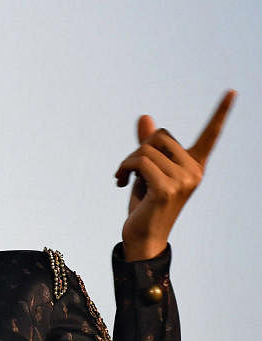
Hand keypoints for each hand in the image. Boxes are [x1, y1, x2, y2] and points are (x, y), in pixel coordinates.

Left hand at [115, 90, 236, 260]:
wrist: (142, 237)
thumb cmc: (145, 204)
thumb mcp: (146, 171)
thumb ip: (147, 145)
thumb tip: (144, 116)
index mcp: (194, 165)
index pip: (210, 135)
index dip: (220, 113)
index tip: (231, 91)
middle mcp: (194, 171)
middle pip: (160, 135)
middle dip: (138, 149)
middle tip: (130, 170)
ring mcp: (183, 181)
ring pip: (145, 148)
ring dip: (127, 161)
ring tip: (125, 178)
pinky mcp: (167, 189)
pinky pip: (139, 161)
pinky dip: (123, 168)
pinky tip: (121, 183)